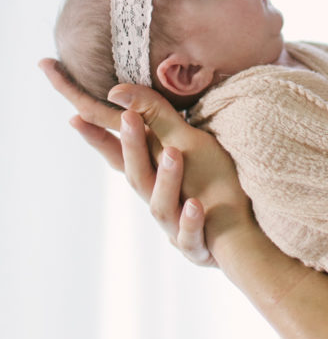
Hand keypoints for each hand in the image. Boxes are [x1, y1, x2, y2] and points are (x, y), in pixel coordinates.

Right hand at [39, 59, 251, 265]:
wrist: (241, 235)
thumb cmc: (212, 187)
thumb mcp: (187, 146)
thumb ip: (157, 120)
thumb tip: (122, 91)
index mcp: (154, 178)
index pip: (121, 157)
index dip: (99, 139)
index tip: (75, 117)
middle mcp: (158, 201)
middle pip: (138, 176)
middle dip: (132, 147)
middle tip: (129, 117)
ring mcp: (175, 226)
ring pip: (162, 206)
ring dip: (167, 179)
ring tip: (175, 154)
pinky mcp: (196, 246)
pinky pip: (190, 237)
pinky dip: (191, 222)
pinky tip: (196, 205)